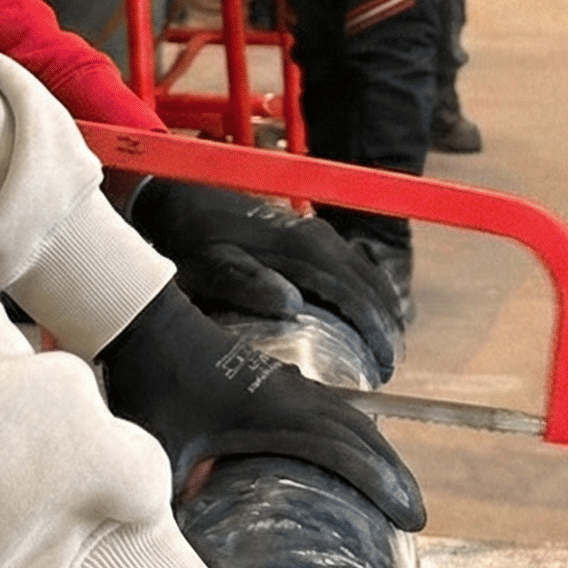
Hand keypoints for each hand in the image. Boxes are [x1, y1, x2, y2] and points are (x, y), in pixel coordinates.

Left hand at [95, 284, 424, 529]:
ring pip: (350, 418)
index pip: (343, 450)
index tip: (412, 518)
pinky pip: (331, 409)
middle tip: (418, 517)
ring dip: (379, 453)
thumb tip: (170, 565)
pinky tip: (357, 454)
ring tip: (398, 492)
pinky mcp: (276, 380)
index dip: (382, 483)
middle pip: (361, 434)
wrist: (144, 323)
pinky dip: (355, 434)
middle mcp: (289, 395)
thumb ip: (162, 506)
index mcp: (270, 413)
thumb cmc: (146, 386)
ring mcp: (285, 384)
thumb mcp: (154, 453)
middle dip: (393, 475)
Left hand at [126, 178, 407, 374]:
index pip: (355, 293)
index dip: (375, 331)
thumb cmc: (191, 241)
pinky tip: (367, 316)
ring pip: (366, 273)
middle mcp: (317, 237)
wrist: (177, 199)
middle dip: (386, 326)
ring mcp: (315, 233)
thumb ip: (246, 283)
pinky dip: (368, 291)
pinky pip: (352, 265)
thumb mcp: (209, 267)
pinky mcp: (307, 235)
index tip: (384, 366)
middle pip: (370, 283)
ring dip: (381, 309)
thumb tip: (291, 303)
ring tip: (386, 350)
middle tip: (389, 369)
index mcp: (301, 247)